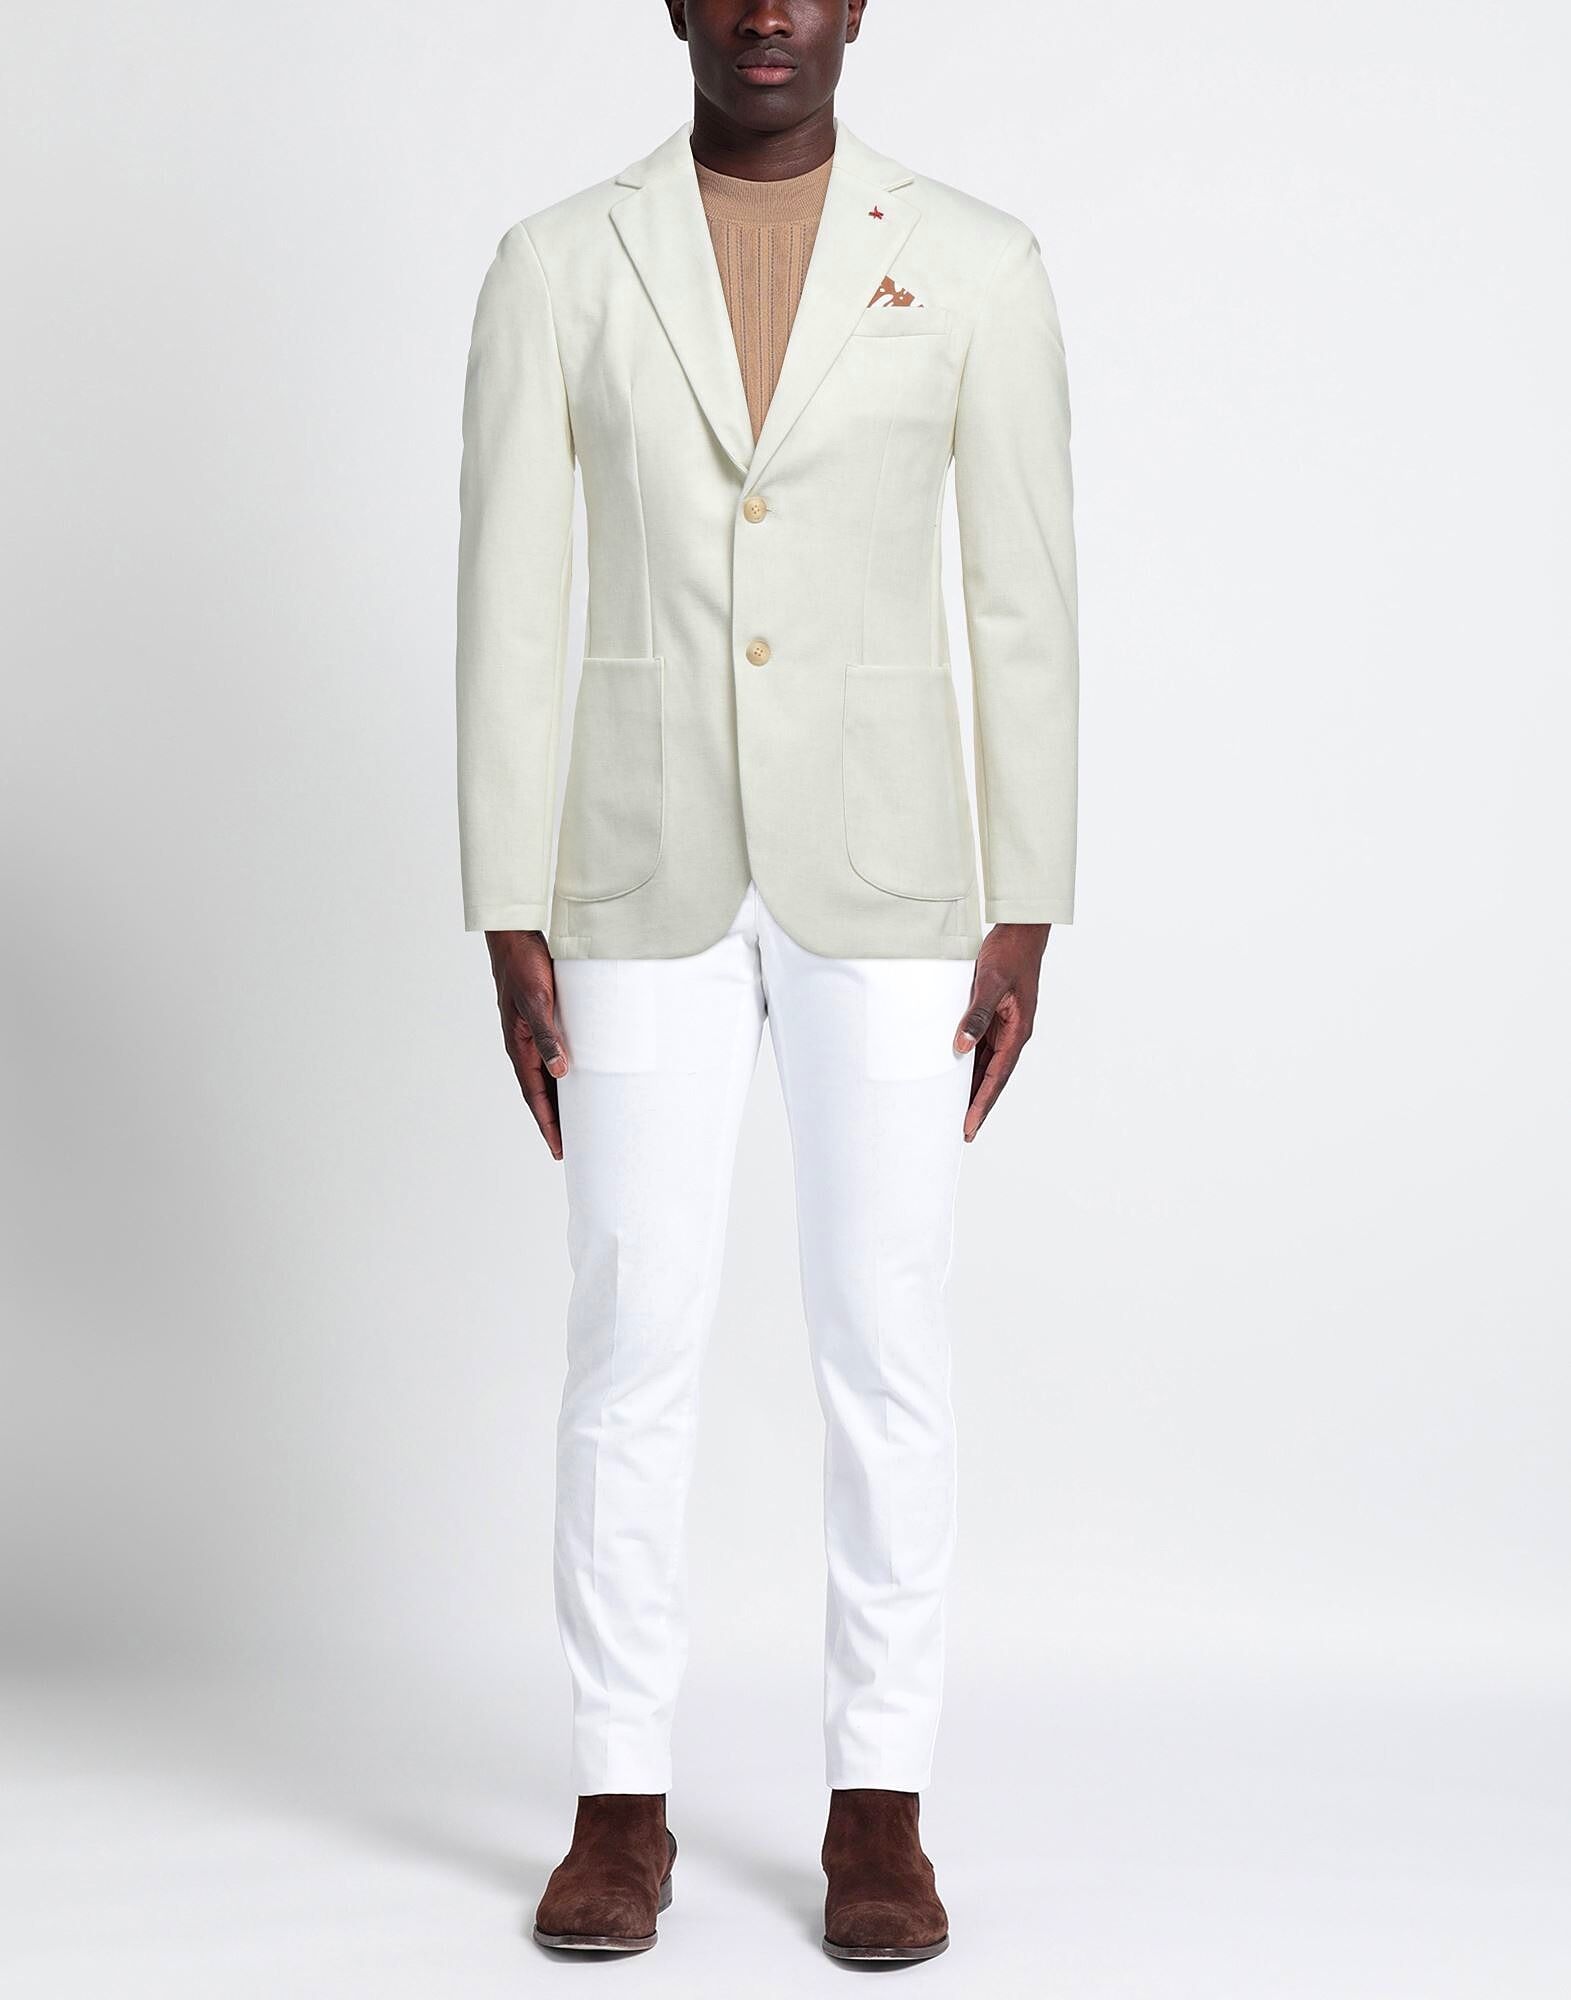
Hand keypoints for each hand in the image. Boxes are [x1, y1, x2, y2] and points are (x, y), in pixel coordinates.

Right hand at [485, 929, 568, 1160]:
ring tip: (577, 1121)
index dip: (548, 1124)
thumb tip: (560, 1072)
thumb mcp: (538, 1001)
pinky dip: (564, 1073)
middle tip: (571, 1146)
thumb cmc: (524, 966)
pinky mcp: (542, 1021)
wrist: (516, 937)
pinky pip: (554, 1055)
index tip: (559, 1149)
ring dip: (559, 1099)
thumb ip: (548, 1036)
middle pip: (541, 1093)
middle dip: (554, 1120)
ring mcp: (532, 1034)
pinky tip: (577, 1078)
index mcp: (519, 1046)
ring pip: (548, 1076)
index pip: (535, 1096)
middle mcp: (524, 1045)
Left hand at [953, 923, 1050, 1142]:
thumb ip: (976, 1014)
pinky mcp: (994, 1019)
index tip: (969, 1126)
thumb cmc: (1009, 953)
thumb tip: (961, 1048)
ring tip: (955, 1115)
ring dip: (972, 1089)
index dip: (982, 1103)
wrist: (1020, 931)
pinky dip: (969, 1066)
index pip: (997, 1076)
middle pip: (993, 1079)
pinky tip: (954, 1079)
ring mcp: (1004, 1028)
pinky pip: (980, 1049)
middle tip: (962, 1133)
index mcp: (1018, 1032)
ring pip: (986, 1067)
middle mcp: (1012, 1035)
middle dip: (978, 1106)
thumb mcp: (991, 982)